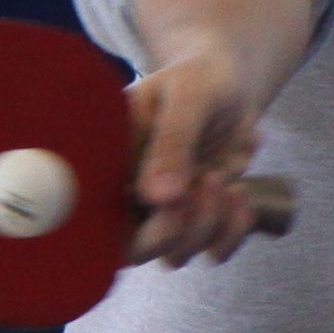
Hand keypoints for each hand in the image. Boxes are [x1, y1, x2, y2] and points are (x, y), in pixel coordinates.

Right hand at [122, 47, 275, 266]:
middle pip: (130, 249)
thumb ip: (172, 142)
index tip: (164, 198)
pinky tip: (243, 195)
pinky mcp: (197, 219)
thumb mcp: (188, 96)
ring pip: (174, 253)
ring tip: (221, 177)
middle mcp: (126, 193)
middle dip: (173, 230)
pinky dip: (233, 231)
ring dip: (206, 225)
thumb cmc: (200, 78)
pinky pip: (211, 249)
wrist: (231, 81)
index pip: (90, 214)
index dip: (120, 223)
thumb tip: (158, 198)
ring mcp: (161, 212)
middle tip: (206, 182)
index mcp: (107, 161)